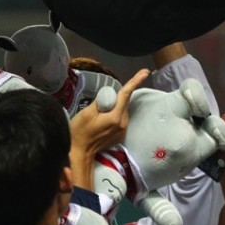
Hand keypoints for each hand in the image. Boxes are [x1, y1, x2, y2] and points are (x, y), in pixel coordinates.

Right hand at [67, 68, 148, 187]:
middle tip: (99, 103)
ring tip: (98, 114)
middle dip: (116, 97)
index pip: (126, 95)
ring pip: (121, 110)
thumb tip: (110, 94)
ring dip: (114, 106)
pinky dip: (113, 114)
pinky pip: (119, 118)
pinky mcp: (120, 135)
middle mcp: (123, 124)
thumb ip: (101, 101)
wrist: (79, 152)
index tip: (145, 72)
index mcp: (115, 117)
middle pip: (123, 103)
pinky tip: (101, 120)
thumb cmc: (79, 132)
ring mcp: (122, 130)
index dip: (135, 81)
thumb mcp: (86, 113)